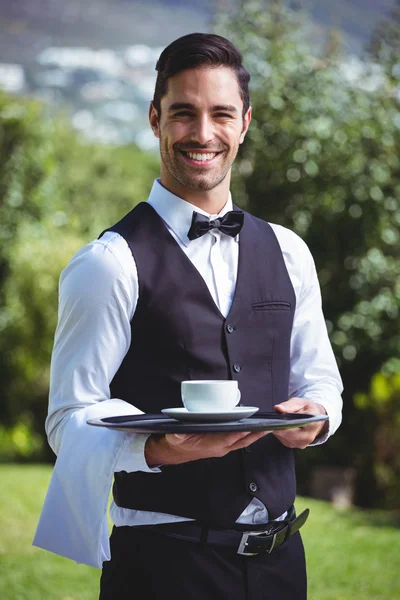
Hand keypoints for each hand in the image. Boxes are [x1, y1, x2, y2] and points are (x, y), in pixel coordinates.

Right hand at [145, 430, 270, 466]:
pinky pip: (240, 441)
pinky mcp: (223, 445)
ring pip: (243, 442)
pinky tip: (257, 429)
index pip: (226, 439)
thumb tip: (179, 432)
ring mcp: (222, 447)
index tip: (247, 429)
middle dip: (255, 435)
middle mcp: (219, 448)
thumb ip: (178, 434)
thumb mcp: (175, 436)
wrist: (174, 452)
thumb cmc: (176, 441)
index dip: (237, 435)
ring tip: (268, 426)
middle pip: (241, 442)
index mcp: (209, 445)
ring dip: (256, 435)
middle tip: (268, 427)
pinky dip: (250, 435)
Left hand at [272, 398, 327, 448]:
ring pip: (284, 437)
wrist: (315, 418)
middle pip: (288, 434)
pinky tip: (281, 426)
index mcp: (313, 424)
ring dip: (279, 429)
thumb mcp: (299, 403)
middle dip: (279, 426)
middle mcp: (309, 436)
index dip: (285, 423)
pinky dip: (280, 433)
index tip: (276, 419)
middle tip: (272, 419)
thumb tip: (278, 408)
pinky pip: (283, 439)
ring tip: (278, 421)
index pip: (298, 425)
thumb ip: (289, 405)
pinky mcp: (295, 446)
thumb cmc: (307, 408)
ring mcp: (302, 443)